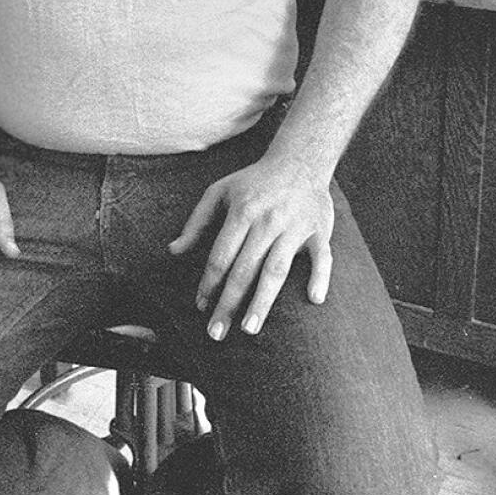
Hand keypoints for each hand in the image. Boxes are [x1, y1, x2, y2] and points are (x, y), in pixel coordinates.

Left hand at [168, 158, 333, 341]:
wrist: (299, 161)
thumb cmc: (254, 181)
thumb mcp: (218, 192)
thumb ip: (195, 223)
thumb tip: (172, 251)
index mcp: (242, 212)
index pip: (221, 256)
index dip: (208, 283)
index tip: (200, 307)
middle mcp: (267, 222)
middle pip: (244, 269)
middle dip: (229, 303)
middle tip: (216, 333)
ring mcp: (294, 228)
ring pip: (276, 270)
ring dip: (263, 301)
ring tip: (250, 329)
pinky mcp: (319, 232)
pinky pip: (322, 257)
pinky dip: (320, 277)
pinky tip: (313, 300)